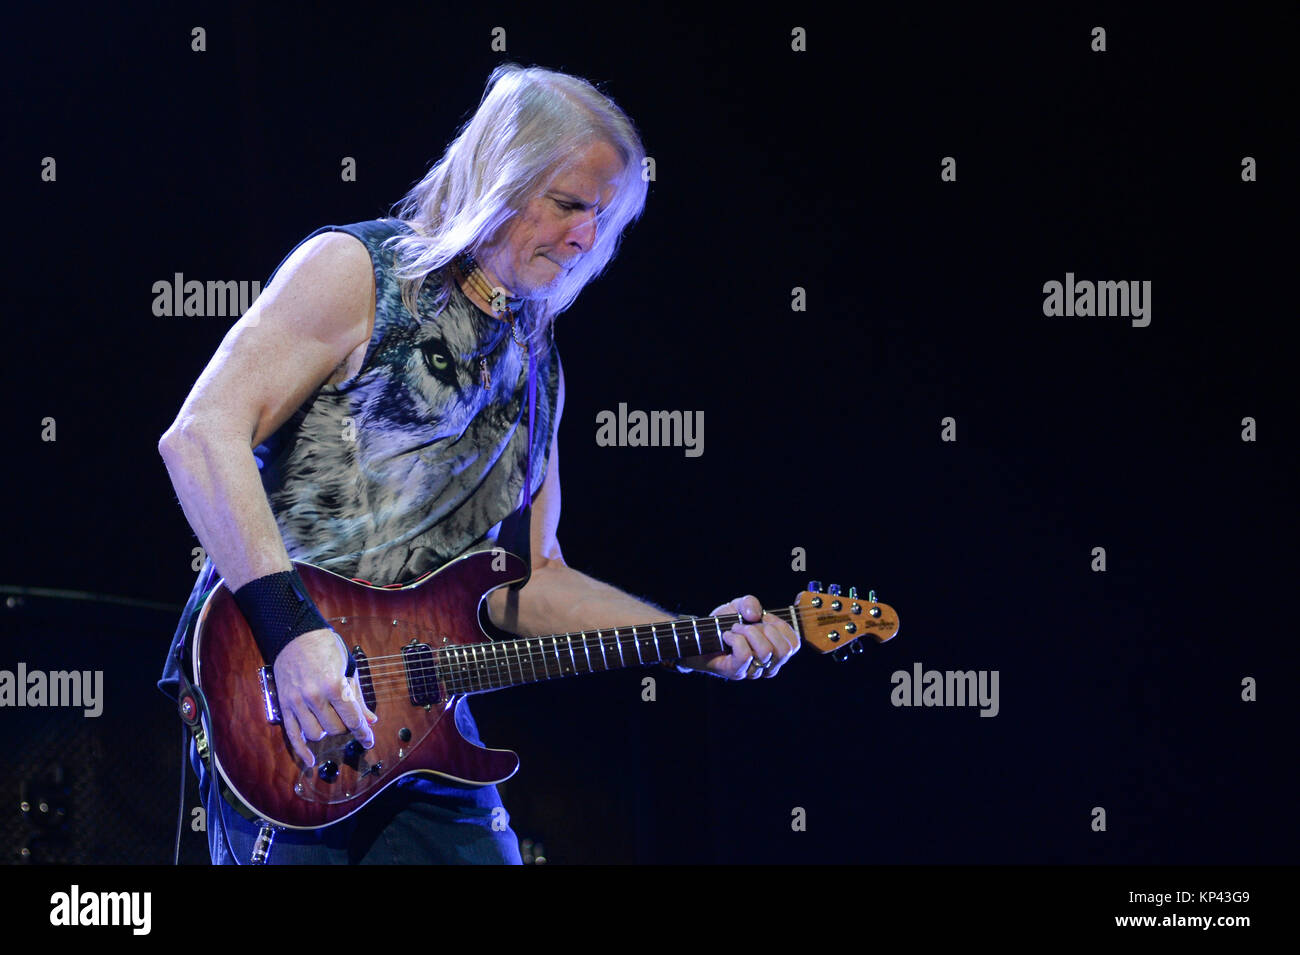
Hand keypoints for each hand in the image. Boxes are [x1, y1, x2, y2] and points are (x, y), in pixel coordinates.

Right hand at [272, 628, 376, 766]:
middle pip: (335, 729)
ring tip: (330, 720)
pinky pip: (292, 735)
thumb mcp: (349, 669)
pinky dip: (301, 751)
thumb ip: (358, 698)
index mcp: (334, 685)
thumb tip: (370, 721)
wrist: (296, 635)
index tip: (369, 742)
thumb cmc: (326, 649)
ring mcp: (297, 702)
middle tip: (347, 718)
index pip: (353, 719)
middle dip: (345, 727)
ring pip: (316, 734)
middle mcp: (314, 696)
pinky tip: (311, 761)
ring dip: (326, 732)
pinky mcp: (284, 706)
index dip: (364, 734)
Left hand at [676, 595, 799, 679]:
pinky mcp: (737, 672)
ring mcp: (753, 671)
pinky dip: (736, 639)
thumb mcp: (740, 606)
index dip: (781, 626)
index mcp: (775, 651)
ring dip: (748, 632)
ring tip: (735, 628)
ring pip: (766, 652)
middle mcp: (768, 665)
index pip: (794, 644)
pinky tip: (727, 635)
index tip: (764, 618)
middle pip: (784, 650)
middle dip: (766, 629)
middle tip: (748, 624)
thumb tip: (756, 616)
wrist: (700, 636)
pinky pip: (745, 656)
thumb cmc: (724, 623)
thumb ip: (751, 603)